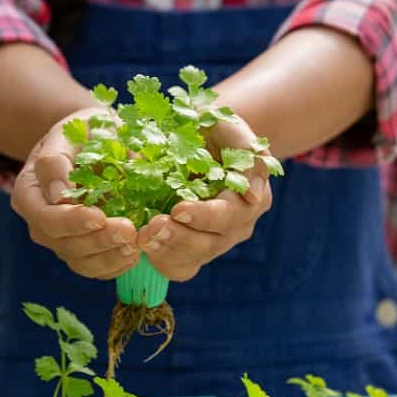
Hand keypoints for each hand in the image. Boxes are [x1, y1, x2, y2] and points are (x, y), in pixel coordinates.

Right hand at [10, 107, 141, 279]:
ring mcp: (61, 240)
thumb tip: (59, 193)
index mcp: (29, 192)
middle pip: (63, 243)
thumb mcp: (70, 132)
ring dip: (110, 256)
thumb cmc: (84, 132)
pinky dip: (118, 264)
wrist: (97, 142)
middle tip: (129, 230)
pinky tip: (137, 251)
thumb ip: (58, 159)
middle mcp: (40, 222)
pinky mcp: (83, 252)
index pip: (44, 216)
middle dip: (98, 240)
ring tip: (137, 242)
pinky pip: (97, 269)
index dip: (71, 221)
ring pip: (80, 262)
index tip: (99, 216)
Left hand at [136, 115, 273, 281]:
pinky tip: (143, 245)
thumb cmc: (217, 132)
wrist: (199, 140)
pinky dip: (160, 258)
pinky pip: (179, 266)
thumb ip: (249, 156)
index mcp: (249, 200)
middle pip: (210, 243)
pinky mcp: (191, 250)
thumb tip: (253, 197)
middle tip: (153, 226)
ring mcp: (214, 241)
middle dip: (180, 237)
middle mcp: (235, 227)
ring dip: (166, 249)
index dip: (205, 216)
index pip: (229, 216)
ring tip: (143, 236)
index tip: (178, 208)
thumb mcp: (234, 130)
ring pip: (193, 258)